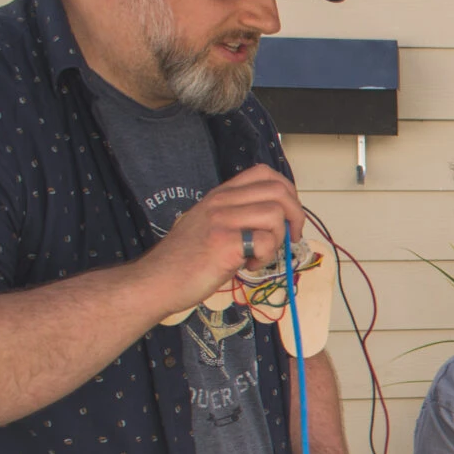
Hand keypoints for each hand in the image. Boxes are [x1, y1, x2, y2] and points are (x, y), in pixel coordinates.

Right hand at [140, 165, 307, 315]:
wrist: (158, 280)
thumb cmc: (186, 258)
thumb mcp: (210, 224)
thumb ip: (238, 215)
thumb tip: (278, 220)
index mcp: (220, 195)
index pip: (264, 173)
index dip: (287, 191)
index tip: (287, 215)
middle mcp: (221, 202)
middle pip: (278, 190)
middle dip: (296, 215)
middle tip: (290, 236)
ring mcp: (222, 220)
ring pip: (275, 215)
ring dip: (278, 239)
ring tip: (259, 255)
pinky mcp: (225, 243)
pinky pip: (266, 241)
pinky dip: (266, 257)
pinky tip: (248, 265)